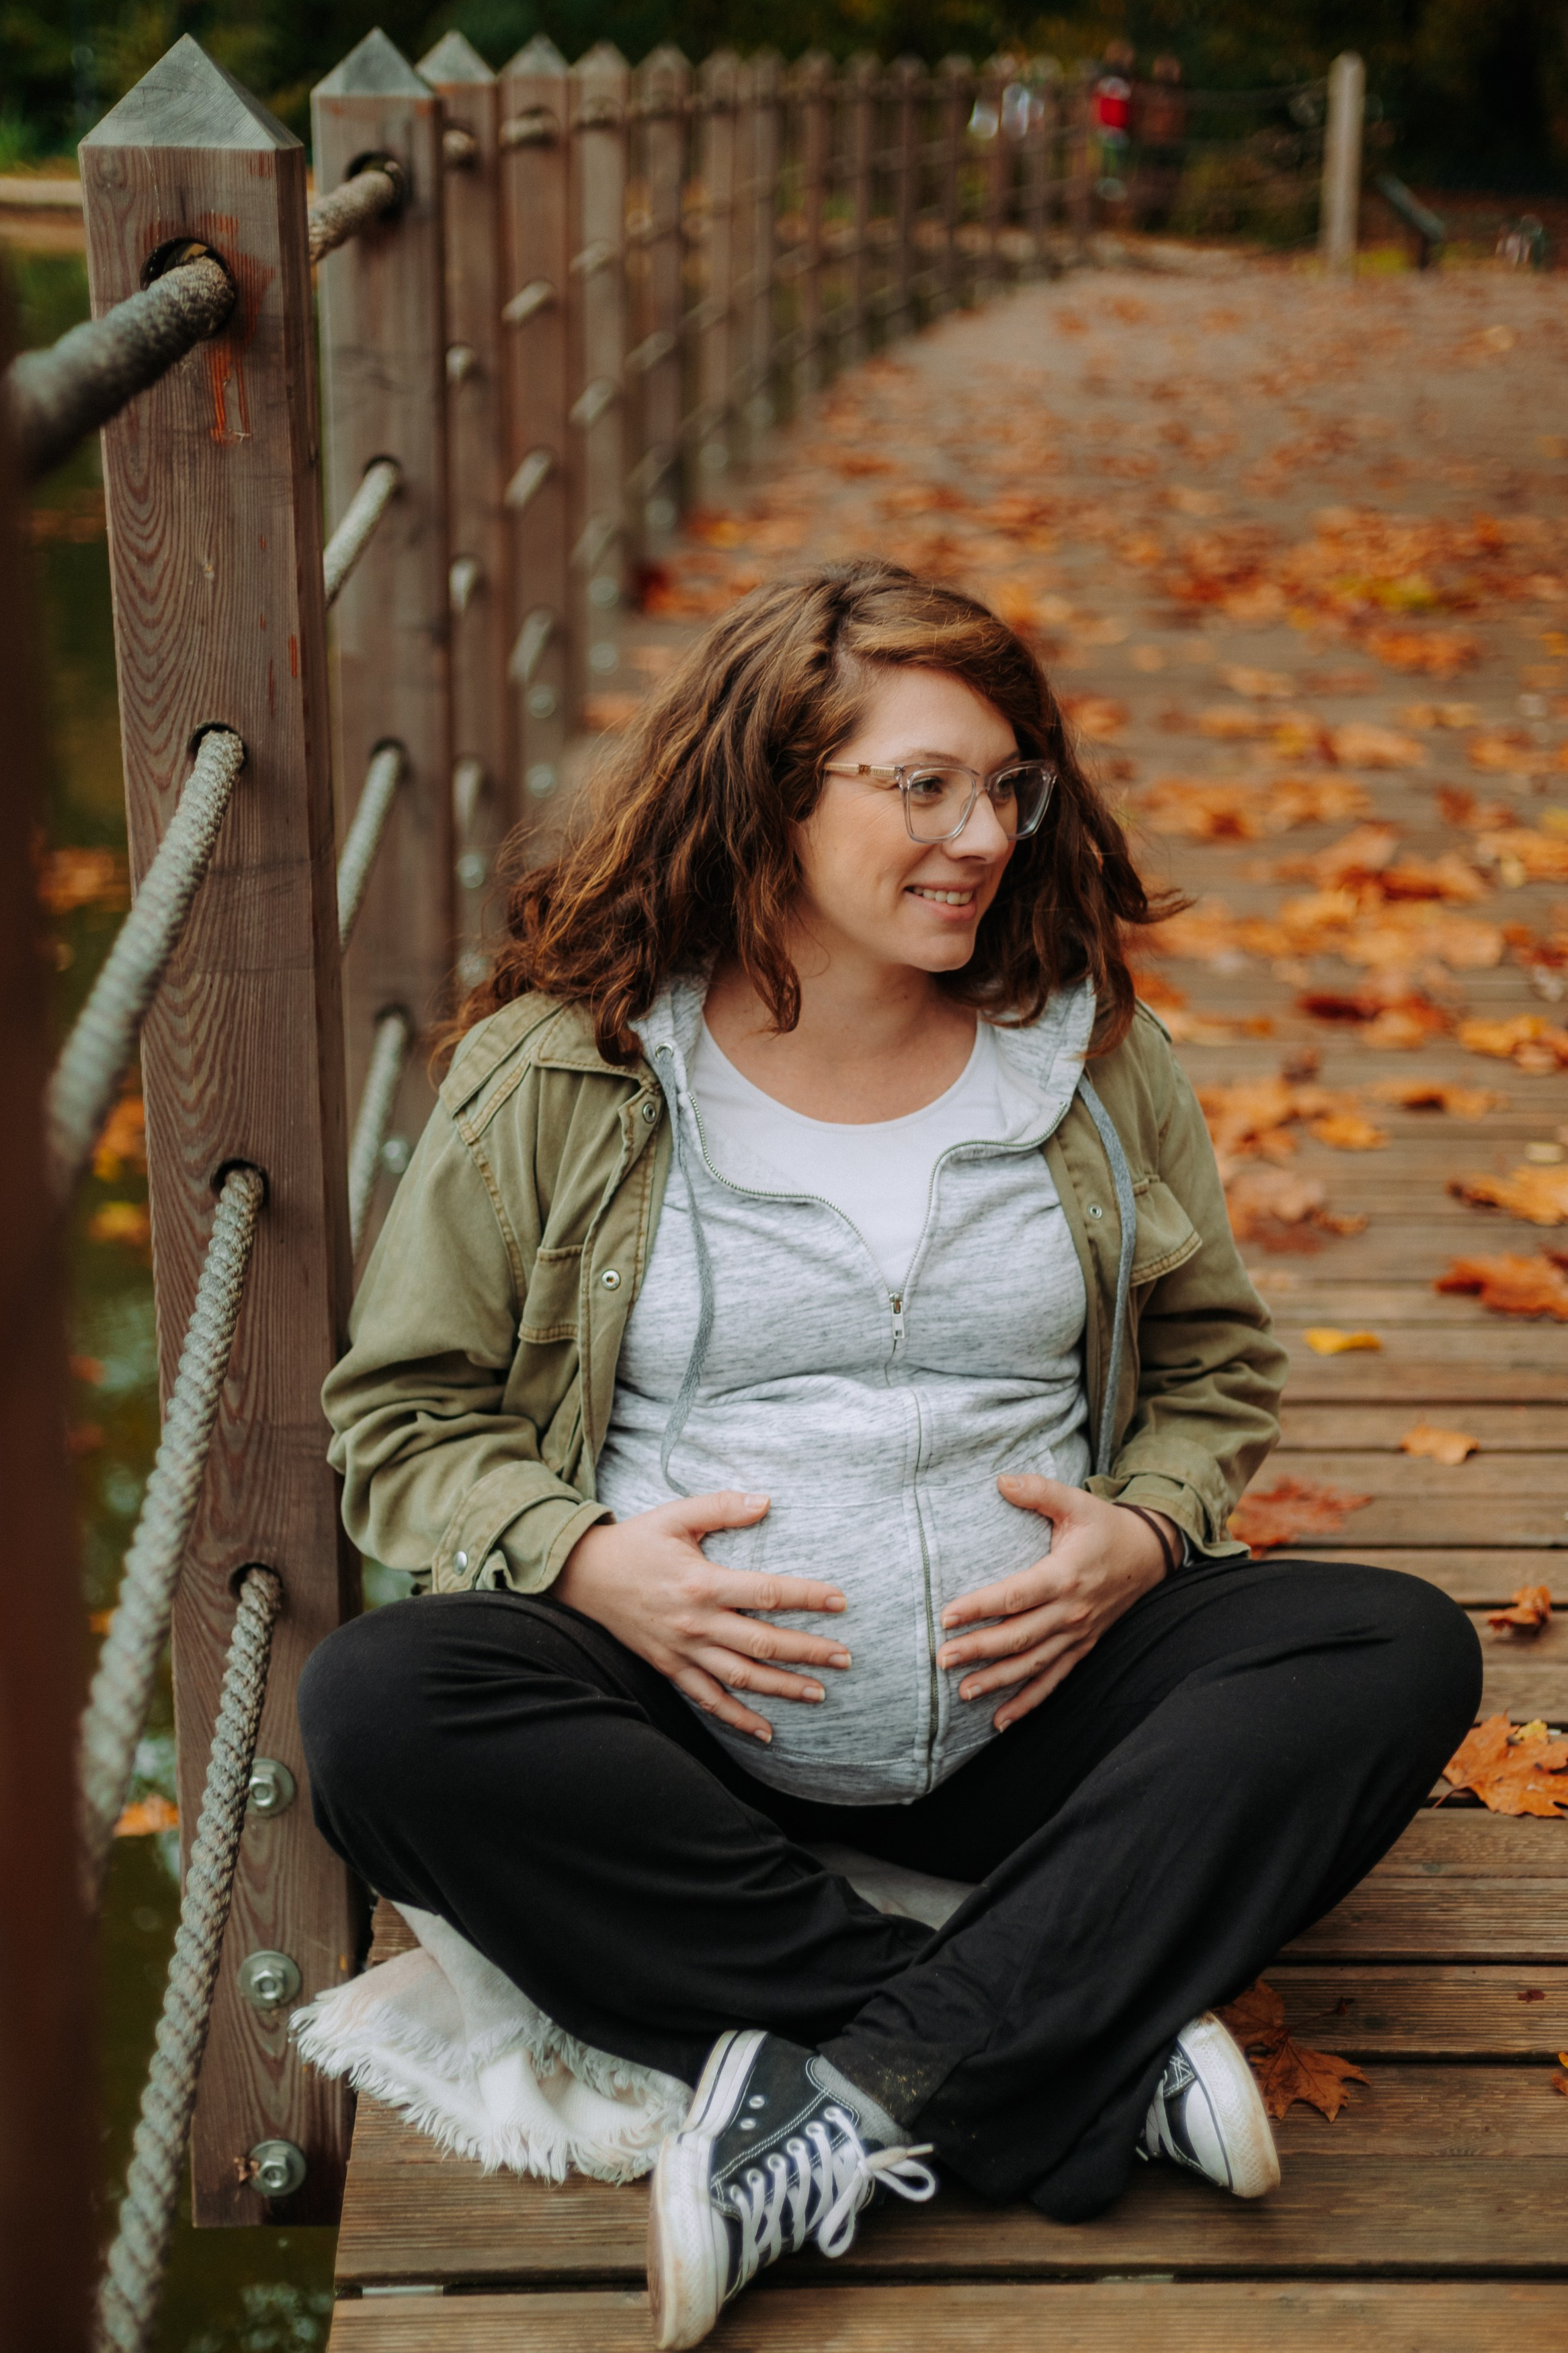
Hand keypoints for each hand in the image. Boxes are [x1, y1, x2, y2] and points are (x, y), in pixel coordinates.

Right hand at [554, 1492, 850, 1742]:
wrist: (583, 1577)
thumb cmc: (635, 1542)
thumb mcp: (675, 1514)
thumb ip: (721, 1507)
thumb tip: (767, 1501)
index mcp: (701, 1582)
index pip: (766, 1593)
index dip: (807, 1597)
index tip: (840, 1602)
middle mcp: (695, 1622)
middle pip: (763, 1643)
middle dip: (808, 1652)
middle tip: (845, 1658)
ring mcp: (682, 1650)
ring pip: (740, 1677)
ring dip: (782, 1688)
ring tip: (819, 1693)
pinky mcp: (669, 1667)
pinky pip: (707, 1699)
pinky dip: (736, 1718)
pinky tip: (766, 1731)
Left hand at [937, 1477, 1176, 1730]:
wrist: (1150, 1554)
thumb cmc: (1106, 1526)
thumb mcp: (1077, 1502)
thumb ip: (1039, 1490)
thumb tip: (1000, 1480)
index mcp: (1065, 1575)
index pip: (1016, 1595)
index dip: (981, 1606)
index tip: (947, 1615)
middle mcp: (1072, 1611)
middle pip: (1019, 1636)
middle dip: (979, 1650)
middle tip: (942, 1659)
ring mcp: (1078, 1634)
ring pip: (1033, 1665)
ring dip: (998, 1682)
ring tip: (962, 1693)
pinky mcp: (1083, 1647)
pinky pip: (1054, 1679)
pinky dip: (1028, 1702)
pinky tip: (1000, 1721)